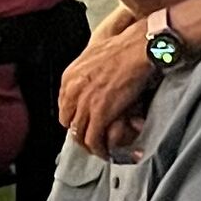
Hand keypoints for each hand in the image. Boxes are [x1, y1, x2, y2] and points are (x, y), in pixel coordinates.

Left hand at [59, 13, 156, 153]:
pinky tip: (106, 152)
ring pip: (79, 135)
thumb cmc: (122, 48)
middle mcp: (73, 91)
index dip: (74, 117)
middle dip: (80, 132)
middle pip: (69, 123)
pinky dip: (99, 149)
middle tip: (92, 137)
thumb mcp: (93, 57)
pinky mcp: (100, 113)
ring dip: (89, 145)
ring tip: (99, 149)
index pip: (63, 106)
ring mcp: (85, 103)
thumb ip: (86, 73)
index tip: (84, 122)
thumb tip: (91, 82)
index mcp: (69, 77)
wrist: (136, 49)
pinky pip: (93, 139)